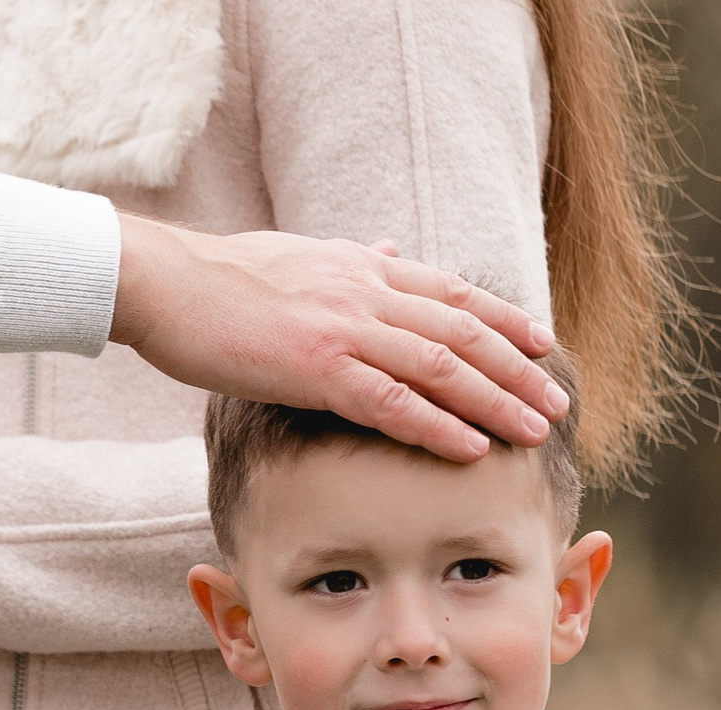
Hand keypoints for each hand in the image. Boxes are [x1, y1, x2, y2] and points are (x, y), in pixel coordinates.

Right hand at [110, 217, 567, 463]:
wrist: (162, 282)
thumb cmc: (217, 280)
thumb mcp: (296, 259)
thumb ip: (349, 263)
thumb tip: (385, 250)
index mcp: (362, 268)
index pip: (451, 292)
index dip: (504, 319)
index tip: (542, 344)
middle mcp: (366, 292)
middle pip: (463, 331)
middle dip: (517, 369)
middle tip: (557, 401)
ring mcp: (344, 329)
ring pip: (441, 366)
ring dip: (495, 400)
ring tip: (535, 429)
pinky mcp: (315, 368)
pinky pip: (391, 402)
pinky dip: (438, 426)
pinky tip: (471, 448)